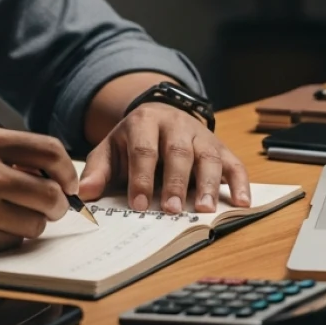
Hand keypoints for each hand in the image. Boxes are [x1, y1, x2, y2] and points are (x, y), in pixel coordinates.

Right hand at [0, 127, 76, 256]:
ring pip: (35, 224)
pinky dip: (4, 239)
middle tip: (47, 207)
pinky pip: (10, 243)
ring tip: (4, 215)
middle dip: (56, 205)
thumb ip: (3, 153)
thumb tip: (50, 173)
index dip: (67, 170)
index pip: (49, 150)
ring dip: (29, 224)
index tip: (68, 181)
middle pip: (51, 194)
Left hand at [76, 103, 250, 214]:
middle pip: (178, 152)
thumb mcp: (111, 149)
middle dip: (175, 182)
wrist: (158, 114)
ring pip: (208, 157)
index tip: (139, 204)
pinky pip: (234, 162)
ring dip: (209, 184)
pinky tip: (241, 202)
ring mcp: (201, 135)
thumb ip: (98, 170)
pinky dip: (240, 182)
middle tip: (172, 210)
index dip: (141, 177)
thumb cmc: (133, 140)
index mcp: (144, 122)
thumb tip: (83, 193)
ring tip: (204, 210)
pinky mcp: (220, 146)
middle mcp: (175, 124)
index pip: (143, 149)